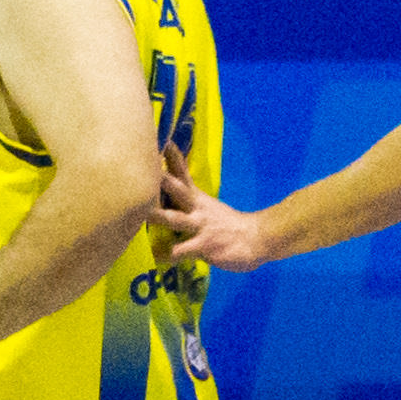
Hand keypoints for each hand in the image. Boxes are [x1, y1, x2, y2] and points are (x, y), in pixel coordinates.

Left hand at [149, 147, 278, 272]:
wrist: (259, 238)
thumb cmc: (227, 224)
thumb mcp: (206, 205)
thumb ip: (186, 197)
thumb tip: (166, 182)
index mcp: (197, 198)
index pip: (182, 173)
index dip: (172, 158)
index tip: (161, 140)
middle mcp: (197, 208)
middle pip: (177, 189)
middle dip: (160, 180)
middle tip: (141, 168)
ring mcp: (201, 226)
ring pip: (175, 219)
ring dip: (158, 216)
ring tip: (141, 215)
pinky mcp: (204, 246)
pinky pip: (181, 251)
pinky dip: (166, 255)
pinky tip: (153, 259)